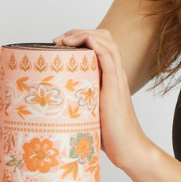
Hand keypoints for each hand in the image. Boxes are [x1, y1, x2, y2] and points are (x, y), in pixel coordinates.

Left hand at [52, 28, 151, 174]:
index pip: (99, 44)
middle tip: (58, 40)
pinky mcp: (116, 89)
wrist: (129, 149)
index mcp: (109, 77)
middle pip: (104, 37)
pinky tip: (87, 41)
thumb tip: (52, 103)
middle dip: (79, 32)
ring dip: (85, 34)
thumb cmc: (110, 135)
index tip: (59, 43)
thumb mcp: (89, 112)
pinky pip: (110, 59)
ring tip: (66, 39)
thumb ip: (78, 101)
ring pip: (107, 43)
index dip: (79, 37)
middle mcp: (115, 74)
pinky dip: (99, 45)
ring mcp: (117, 80)